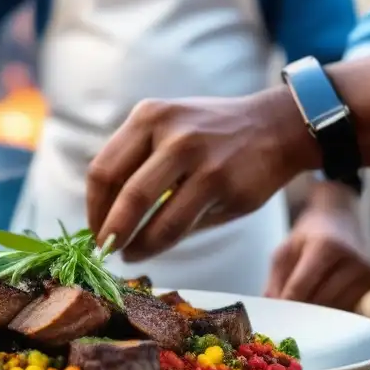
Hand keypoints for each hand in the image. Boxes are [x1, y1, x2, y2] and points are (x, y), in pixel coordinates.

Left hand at [86, 89, 316, 260]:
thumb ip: (139, 160)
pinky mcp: (222, 183)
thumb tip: (104, 214)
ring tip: (128, 254)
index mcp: (149, 116)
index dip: (94, 205)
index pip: (104, 168)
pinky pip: (180, 223)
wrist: (275, 126)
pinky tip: (151, 249)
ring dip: (133, 243)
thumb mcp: (170, 127)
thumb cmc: (213, 134)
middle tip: (104, 248)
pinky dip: (159, 244)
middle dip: (108, 229)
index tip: (94, 227)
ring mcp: (198, 157)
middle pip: (122, 192)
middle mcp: (170, 132)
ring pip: (151, 214)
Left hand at [265, 184, 369, 310]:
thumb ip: (277, 279)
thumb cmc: (309, 232)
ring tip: (305, 310)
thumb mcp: (286, 249)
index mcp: (327, 246)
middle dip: (302, 311)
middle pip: (321, 300)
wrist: (340, 215)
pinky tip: (323, 303)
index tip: (277, 317)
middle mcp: (352, 259)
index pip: (302, 285)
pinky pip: (350, 306)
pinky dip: (333, 309)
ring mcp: (367, 271)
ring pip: (336, 307)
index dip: (287, 303)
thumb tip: (272, 309)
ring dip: (318, 313)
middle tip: (288, 318)